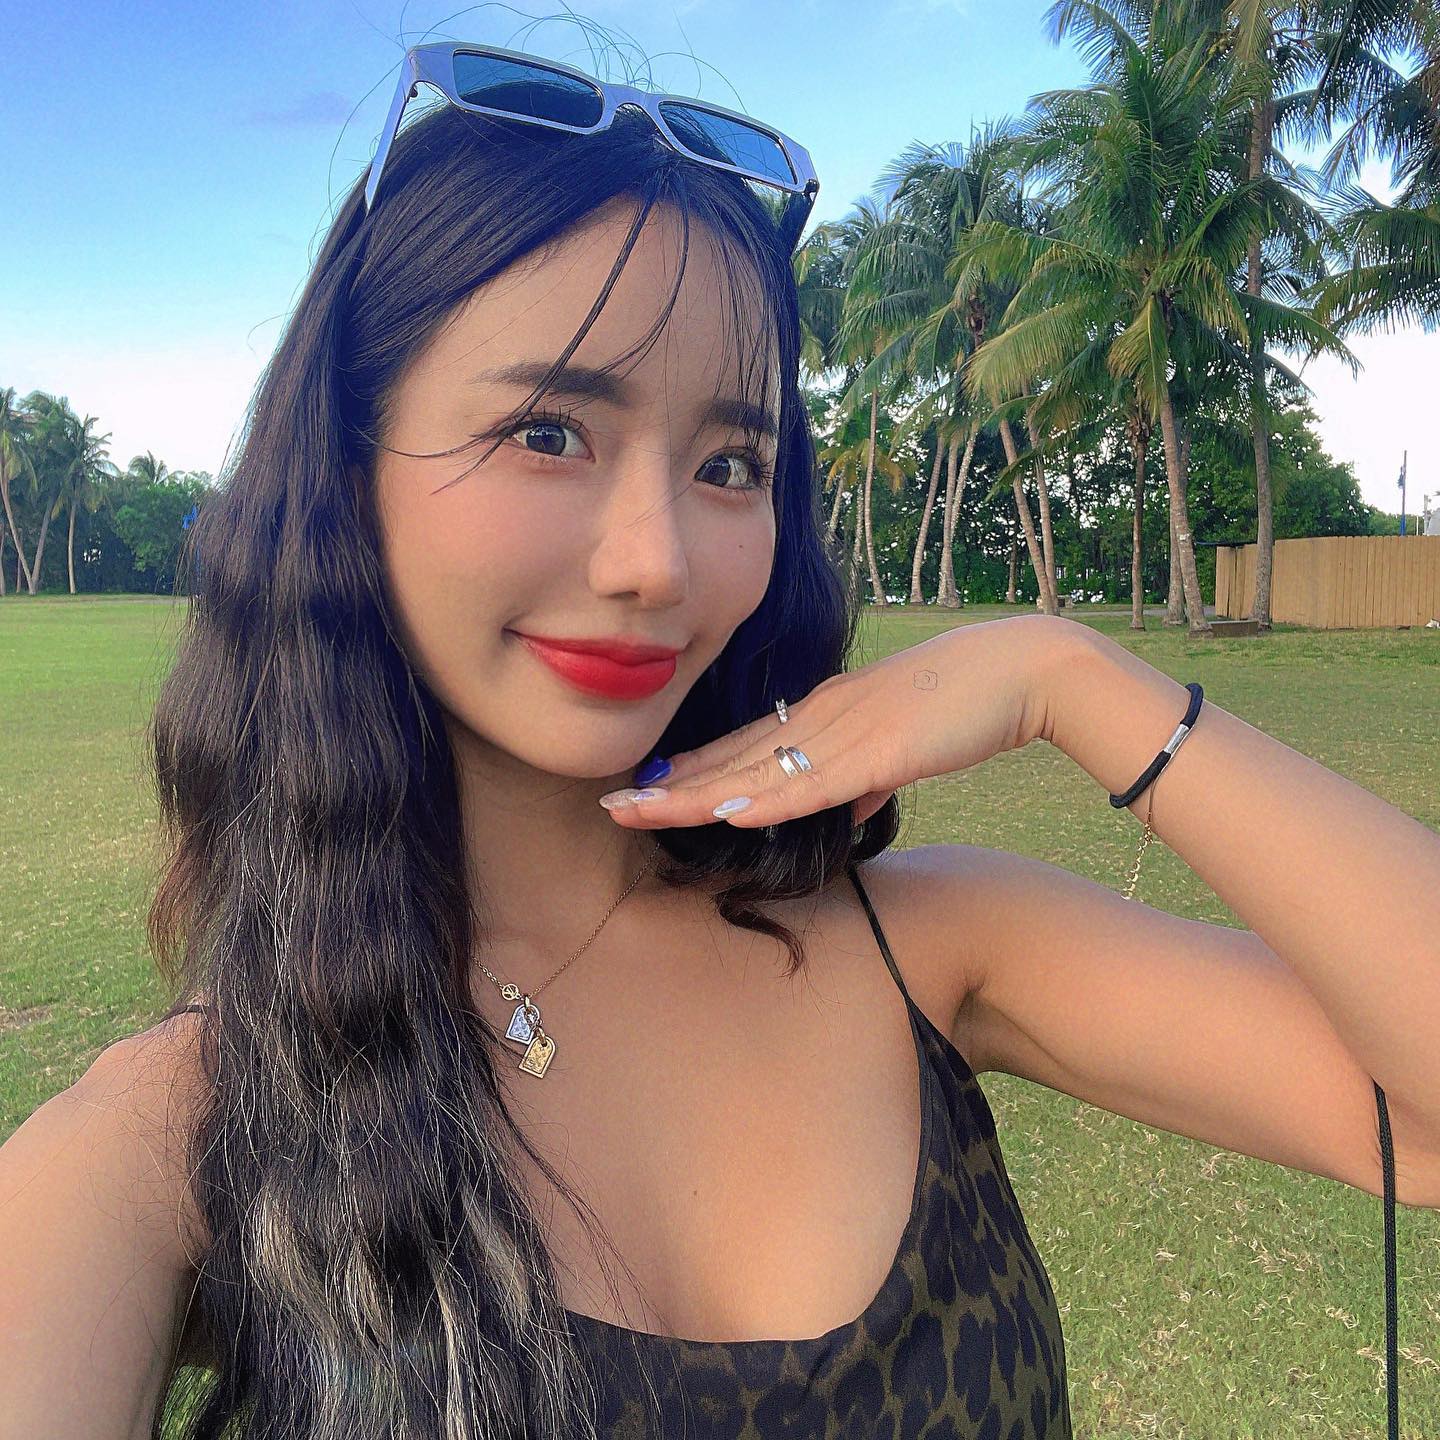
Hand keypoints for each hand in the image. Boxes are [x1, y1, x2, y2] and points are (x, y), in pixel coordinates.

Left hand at [600, 614, 1075, 830]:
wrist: (1019, 669)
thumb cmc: (963, 705)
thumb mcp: (900, 747)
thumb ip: (869, 777)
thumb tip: (852, 804)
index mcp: (821, 714)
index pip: (740, 747)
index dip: (690, 770)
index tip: (641, 787)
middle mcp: (819, 718)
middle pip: (731, 758)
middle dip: (668, 785)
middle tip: (608, 802)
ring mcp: (846, 732)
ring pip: (756, 773)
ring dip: (695, 796)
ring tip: (638, 812)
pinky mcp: (882, 751)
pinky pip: (817, 781)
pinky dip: (772, 799)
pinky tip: (731, 813)